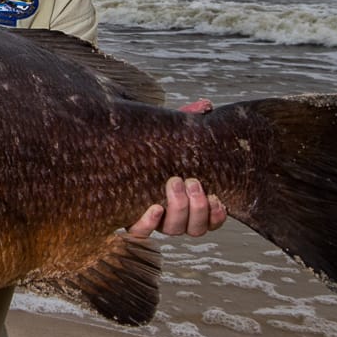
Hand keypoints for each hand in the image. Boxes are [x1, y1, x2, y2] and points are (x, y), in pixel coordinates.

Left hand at [127, 101, 225, 238]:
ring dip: (180, 209)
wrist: (120, 151)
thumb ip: (188, 120)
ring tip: (175, 182)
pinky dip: (149, 223)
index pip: (209, 221)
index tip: (216, 197)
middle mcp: (173, 217)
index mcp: (189, 203)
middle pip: (193, 228)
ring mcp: (152, 221)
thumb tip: (205, 105)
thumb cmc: (151, 146)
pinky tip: (155, 207)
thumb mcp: (171, 134)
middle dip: (197, 207)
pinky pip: (141, 232)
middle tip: (191, 181)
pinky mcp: (129, 220)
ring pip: (173, 230)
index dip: (216, 215)